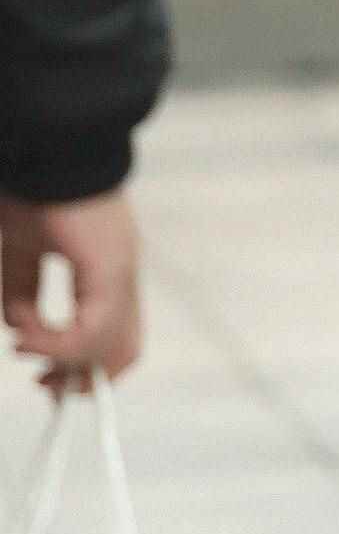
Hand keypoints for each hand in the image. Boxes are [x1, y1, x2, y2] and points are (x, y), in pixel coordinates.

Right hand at [1, 190, 142, 394]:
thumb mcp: (19, 251)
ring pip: (113, 344)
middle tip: (46, 385)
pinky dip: (58, 343)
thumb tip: (20, 329)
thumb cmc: (31, 188)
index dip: (80, 363)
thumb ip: (22, 290)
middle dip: (81, 377)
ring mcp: (120, 270)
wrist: (46, 147)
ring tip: (27, 349)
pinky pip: (94, 327)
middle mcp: (121, 274)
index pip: (112, 332)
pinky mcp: (109, 267)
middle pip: (124, 349)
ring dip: (65, 361)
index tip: (44, 377)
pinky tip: (27, 337)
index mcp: (104, 269)